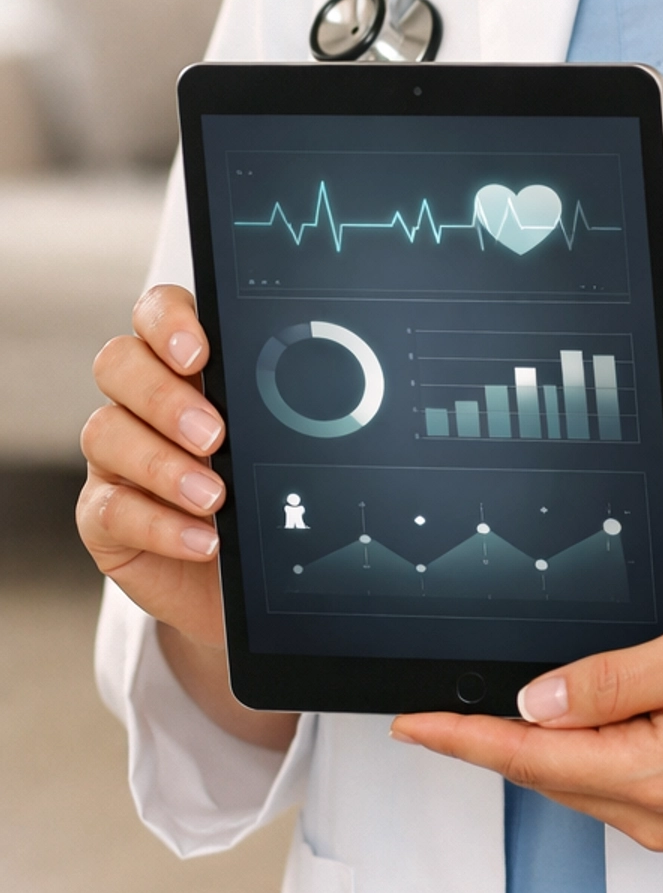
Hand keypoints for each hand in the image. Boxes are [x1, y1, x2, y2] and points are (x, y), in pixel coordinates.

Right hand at [78, 283, 295, 750]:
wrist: (236, 580)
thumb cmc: (263, 494)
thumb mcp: (280, 442)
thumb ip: (282, 406)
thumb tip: (328, 383)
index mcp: (184, 363)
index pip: (158, 312)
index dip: (168, 321)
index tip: (199, 351)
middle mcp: (141, 400)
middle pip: (118, 363)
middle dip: (163, 396)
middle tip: (214, 434)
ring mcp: (117, 455)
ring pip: (105, 431)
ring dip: (162, 464)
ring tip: (214, 496)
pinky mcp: (105, 514)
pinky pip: (110, 508)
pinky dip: (159, 524)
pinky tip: (203, 538)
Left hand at [392, 608, 662, 850]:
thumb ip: (612, 679)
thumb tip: (537, 701)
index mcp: (656, 776)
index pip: (533, 758)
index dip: (464, 738)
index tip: (412, 725)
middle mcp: (654, 814)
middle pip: (545, 773)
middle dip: (489, 736)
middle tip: (437, 699)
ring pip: (572, 777)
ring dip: (535, 741)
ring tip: (500, 699)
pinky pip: (603, 779)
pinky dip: (574, 749)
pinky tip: (568, 715)